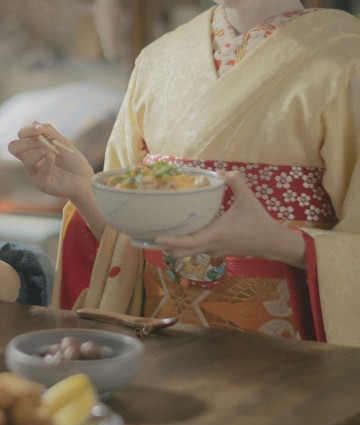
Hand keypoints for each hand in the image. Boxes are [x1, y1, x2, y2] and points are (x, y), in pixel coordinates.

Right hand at [7, 122, 93, 200]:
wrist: (84, 178)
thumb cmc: (72, 159)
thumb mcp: (61, 141)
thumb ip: (48, 131)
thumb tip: (33, 122)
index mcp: (32, 148)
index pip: (20, 136)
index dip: (27, 130)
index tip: (40, 129)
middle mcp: (30, 160)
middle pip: (13, 147)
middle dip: (27, 141)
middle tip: (42, 141)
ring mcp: (34, 173)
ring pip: (26, 160)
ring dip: (39, 151)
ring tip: (52, 150)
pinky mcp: (42, 184)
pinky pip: (39, 173)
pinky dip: (47, 162)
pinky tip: (54, 157)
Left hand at [155, 171, 305, 268]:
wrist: (272, 243)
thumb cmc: (259, 222)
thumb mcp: (248, 198)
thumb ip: (236, 181)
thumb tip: (221, 172)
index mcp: (216, 235)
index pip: (189, 242)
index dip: (172, 242)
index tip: (157, 239)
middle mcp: (211, 246)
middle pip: (183, 252)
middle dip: (168, 247)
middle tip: (152, 237)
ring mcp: (214, 251)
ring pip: (190, 253)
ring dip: (176, 247)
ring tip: (162, 235)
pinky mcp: (218, 251)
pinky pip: (197, 250)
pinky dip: (187, 246)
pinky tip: (182, 234)